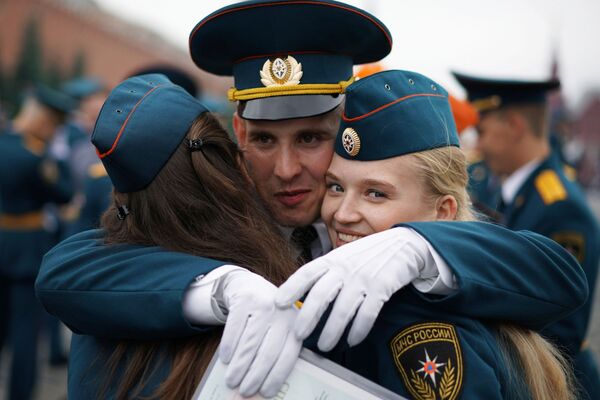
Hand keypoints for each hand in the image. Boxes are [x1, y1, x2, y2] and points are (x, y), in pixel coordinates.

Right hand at [217, 270, 301, 397]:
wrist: (249, 286)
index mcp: (295, 325)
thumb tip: (264, 388)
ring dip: (239, 366)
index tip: (266, 393)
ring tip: (232, 380)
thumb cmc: (265, 317)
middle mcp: (283, 313)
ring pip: (249, 343)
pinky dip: (228, 347)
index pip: (289, 355)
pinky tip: (225, 359)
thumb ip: (276, 351)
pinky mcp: (245, 299)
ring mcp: (264, 304)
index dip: (277, 376)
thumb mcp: (277, 329)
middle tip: (245, 391)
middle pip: (268, 352)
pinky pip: (234, 329)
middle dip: (255, 376)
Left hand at [276, 227, 428, 350]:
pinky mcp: (382, 288)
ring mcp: (364, 277)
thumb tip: (298, 296)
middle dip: (308, 316)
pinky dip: (359, 329)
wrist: (402, 245)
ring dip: (333, 330)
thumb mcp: (342, 258)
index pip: (307, 273)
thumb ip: (324, 274)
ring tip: (325, 346)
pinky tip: (352, 340)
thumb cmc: (366, 256)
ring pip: (344, 308)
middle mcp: (345, 268)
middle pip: (322, 294)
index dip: (291, 288)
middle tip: (298, 336)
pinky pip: (368, 313)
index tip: (278, 303)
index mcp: (332, 260)